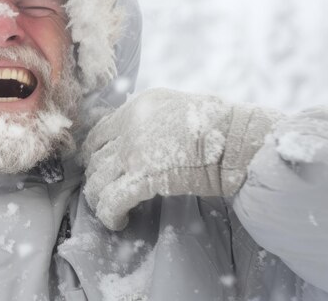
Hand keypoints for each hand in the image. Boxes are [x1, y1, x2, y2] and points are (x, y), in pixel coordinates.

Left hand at [83, 88, 279, 230]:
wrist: (236, 138)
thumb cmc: (216, 124)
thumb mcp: (173, 106)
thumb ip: (148, 118)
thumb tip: (135, 135)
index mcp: (134, 108)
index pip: (97, 133)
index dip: (91, 155)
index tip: (94, 167)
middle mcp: (128, 128)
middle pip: (94, 160)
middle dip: (95, 180)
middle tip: (104, 192)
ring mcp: (134, 152)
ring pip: (97, 182)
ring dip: (99, 201)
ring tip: (110, 210)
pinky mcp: (145, 178)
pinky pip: (112, 201)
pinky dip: (110, 215)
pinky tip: (119, 222)